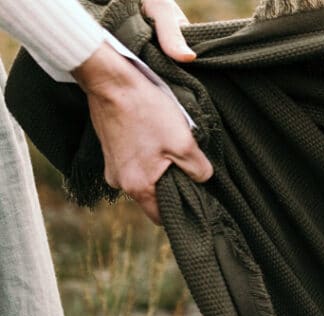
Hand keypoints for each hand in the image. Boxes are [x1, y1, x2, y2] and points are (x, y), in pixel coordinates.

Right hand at [70, 0, 211, 224]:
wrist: (111, 81)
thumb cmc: (146, 111)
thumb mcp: (183, 143)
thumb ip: (198, 170)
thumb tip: (204, 180)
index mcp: (138, 187)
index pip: (162, 217)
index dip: (180, 210)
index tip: (194, 197)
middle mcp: (119, 183)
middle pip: (153, 198)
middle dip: (172, 186)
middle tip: (187, 167)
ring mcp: (111, 167)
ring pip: (144, 179)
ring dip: (159, 169)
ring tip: (169, 148)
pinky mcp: (109, 152)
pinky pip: (134, 164)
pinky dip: (147, 157)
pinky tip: (154, 138)